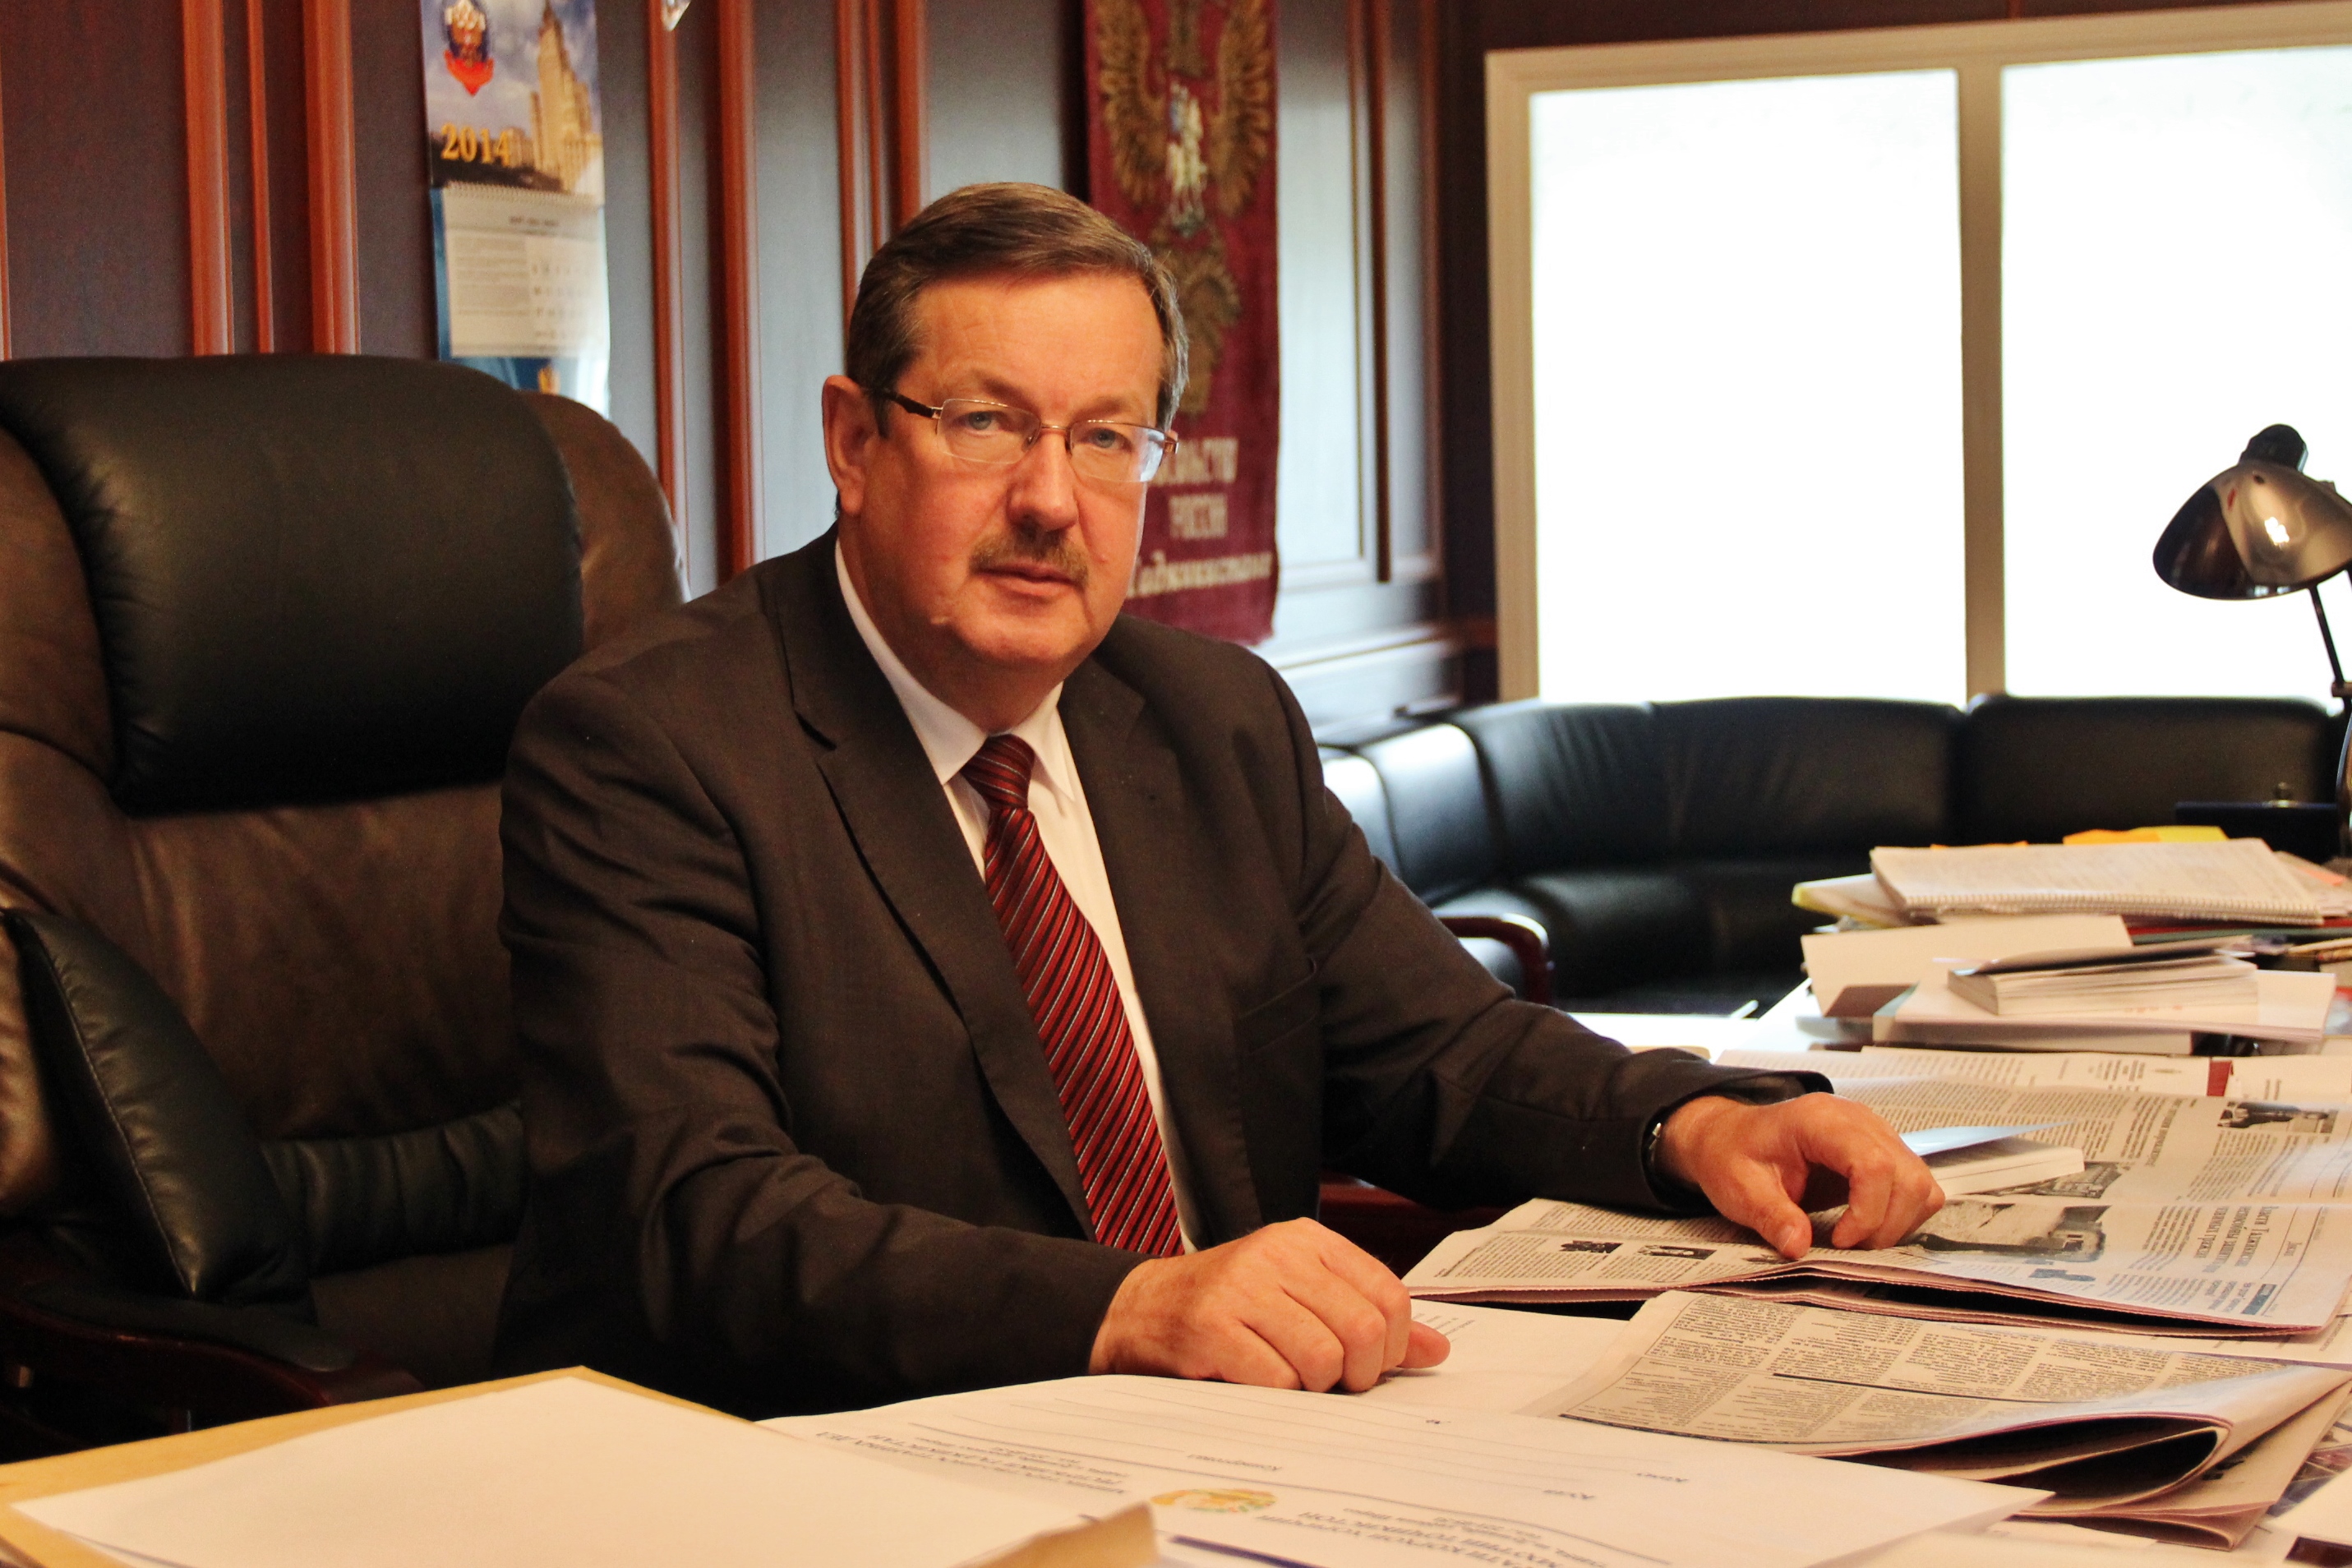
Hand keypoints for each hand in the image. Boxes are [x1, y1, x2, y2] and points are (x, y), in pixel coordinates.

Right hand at [1088, 1217, 1450, 1391]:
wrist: (1142, 1309)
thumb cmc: (1230, 1306)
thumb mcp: (1301, 1295)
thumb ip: (1367, 1317)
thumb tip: (1436, 1350)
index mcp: (1308, 1240)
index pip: (1389, 1295)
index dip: (1392, 1345)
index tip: (1369, 1364)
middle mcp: (1277, 1254)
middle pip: (1362, 1330)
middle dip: (1358, 1374)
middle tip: (1335, 1383)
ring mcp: (1243, 1287)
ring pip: (1324, 1358)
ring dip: (1315, 1387)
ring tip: (1291, 1378)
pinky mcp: (1213, 1326)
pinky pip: (1277, 1379)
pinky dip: (1277, 1394)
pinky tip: (1258, 1380)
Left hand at [1656, 1092, 1941, 1259]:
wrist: (1731, 1136)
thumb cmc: (1733, 1155)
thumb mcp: (1738, 1188)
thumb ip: (1770, 1216)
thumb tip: (1799, 1248)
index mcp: (1820, 1120)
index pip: (1873, 1164)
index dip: (1867, 1212)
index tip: (1840, 1241)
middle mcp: (1859, 1120)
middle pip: (1907, 1176)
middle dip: (1885, 1225)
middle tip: (1845, 1247)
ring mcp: (1876, 1133)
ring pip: (1921, 1183)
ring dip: (1897, 1222)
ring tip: (1855, 1238)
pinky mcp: (1884, 1151)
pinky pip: (1916, 1186)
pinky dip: (1902, 1214)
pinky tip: (1865, 1225)